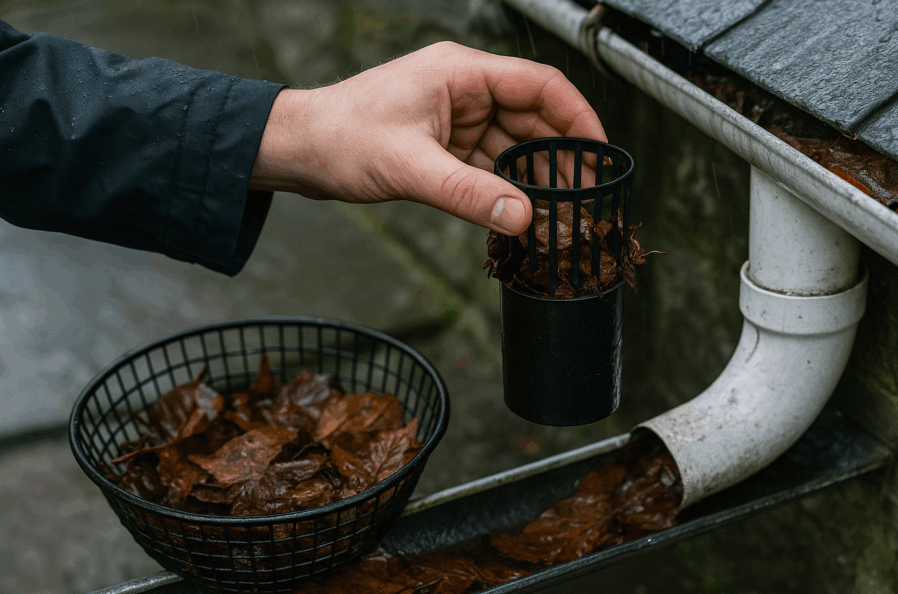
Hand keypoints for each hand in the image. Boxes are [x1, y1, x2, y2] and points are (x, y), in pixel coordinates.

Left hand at [249, 41, 606, 234]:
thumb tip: (522, 217)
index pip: (539, 85)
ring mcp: (455, 118)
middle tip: (582, 199)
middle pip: (533, 120)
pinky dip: (507, 189)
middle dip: (560, 159)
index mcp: (460, 73)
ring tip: (559, 214)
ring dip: (535, 179)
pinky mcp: (445, 145)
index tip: (600, 153)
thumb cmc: (339, 137)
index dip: (577, 118)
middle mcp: (464, 90)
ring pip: (514, 147)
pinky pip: (490, 166)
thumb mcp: (410, 168)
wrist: (298, 150)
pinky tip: (522, 213)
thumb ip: (469, 194)